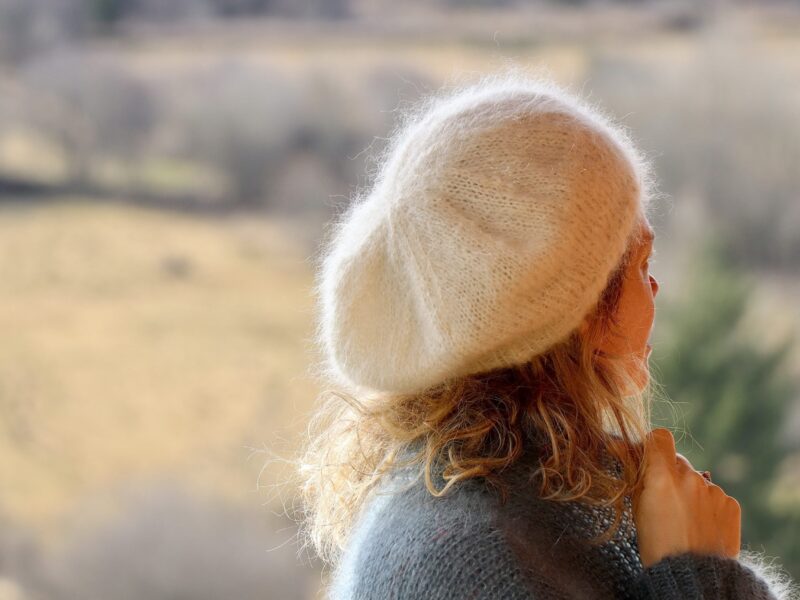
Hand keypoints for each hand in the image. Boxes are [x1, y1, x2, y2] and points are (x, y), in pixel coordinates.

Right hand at [630, 428, 741, 567]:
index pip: (659, 437)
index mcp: (662, 476)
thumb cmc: (657, 545)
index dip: (653, 445)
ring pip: (697, 480)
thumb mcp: (637, 508)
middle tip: (664, 499)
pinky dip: (707, 506)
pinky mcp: (731, 504)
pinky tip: (701, 526)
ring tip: (685, 520)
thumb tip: (620, 446)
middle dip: (670, 474)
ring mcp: (713, 490)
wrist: (694, 577)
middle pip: (678, 461)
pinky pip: (715, 496)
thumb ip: (636, 475)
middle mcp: (690, 478)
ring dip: (689, 492)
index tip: (648, 459)